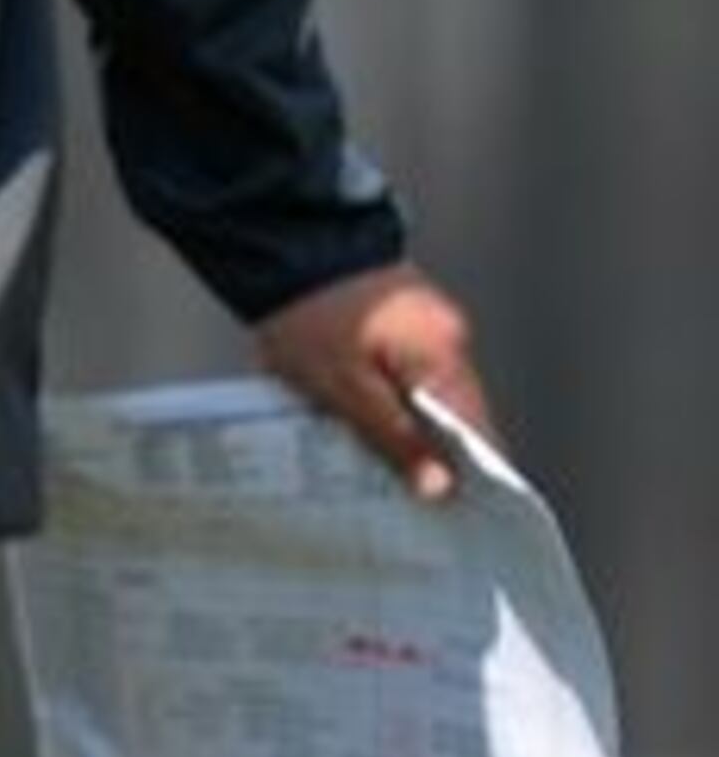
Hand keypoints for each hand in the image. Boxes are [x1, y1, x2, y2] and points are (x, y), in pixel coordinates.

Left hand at [250, 259, 487, 501]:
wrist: (279, 238)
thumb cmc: (305, 311)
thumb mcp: (341, 385)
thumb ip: (393, 437)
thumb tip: (441, 488)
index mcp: (443, 357)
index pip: (478, 436)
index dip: (470, 479)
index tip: (457, 517)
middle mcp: (447, 338)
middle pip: (453, 419)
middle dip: (430, 457)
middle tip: (406, 502)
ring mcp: (426, 323)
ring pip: (426, 395)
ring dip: (404, 425)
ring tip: (373, 463)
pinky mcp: (399, 314)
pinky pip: (404, 369)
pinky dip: (388, 395)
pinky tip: (356, 417)